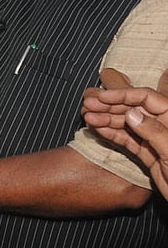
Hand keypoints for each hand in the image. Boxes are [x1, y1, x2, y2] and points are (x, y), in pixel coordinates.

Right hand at [83, 68, 167, 197]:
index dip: (123, 95)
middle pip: (133, 109)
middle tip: (88, 105)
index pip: (146, 98)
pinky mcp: (147, 153)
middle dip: (109, 106)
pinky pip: (127, 139)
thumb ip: (153, 132)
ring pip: (126, 124)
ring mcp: (153, 139)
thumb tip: (131, 114)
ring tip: (87, 118)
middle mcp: (163, 125)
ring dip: (106, 119)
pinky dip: (111, 134)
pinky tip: (97, 129)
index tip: (103, 97)